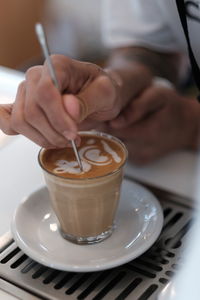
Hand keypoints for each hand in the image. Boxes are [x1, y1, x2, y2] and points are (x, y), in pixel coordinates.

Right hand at [1, 55, 124, 147]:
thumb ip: (88, 100)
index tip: (73, 133)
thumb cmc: (102, 91)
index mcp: (57, 66)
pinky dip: (24, 135)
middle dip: (54, 132)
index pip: (45, 92)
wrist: (98, 95)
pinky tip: (44, 137)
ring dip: (43, 138)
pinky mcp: (23, 107)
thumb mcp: (106, 94)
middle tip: (73, 140)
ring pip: (20, 122)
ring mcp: (26, 92)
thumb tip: (69, 108)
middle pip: (32, 111)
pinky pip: (8, 122)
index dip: (58, 118)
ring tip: (64, 140)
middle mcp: (36, 76)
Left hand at [106, 86, 199, 164]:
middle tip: (105, 114)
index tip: (99, 112)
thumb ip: (137, 106)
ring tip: (117, 122)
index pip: (112, 130)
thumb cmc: (169, 107)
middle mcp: (143, 149)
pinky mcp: (139, 162)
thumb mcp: (158, 96)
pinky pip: (121, 152)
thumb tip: (115, 120)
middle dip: (105, 127)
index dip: (102, 120)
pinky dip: (120, 141)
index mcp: (148, 132)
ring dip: (112, 134)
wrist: (184, 127)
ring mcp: (140, 157)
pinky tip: (127, 132)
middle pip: (111, 139)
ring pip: (114, 146)